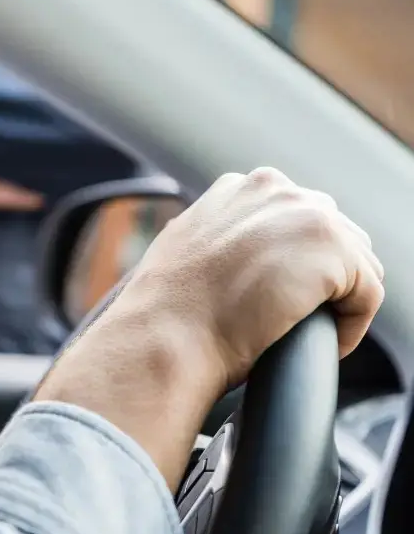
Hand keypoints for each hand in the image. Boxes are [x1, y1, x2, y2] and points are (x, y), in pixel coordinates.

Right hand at [35, 168, 383, 489]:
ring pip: (356, 263)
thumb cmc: (165, 309)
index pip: (294, 216)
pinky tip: (324, 345)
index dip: (294, 261)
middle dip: (322, 276)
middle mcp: (276, 190)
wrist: (165, 334)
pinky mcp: (335, 253)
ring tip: (308, 332)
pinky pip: (367, 296)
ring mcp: (309, 216)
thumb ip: (215, 236)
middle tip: (297, 316)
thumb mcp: (183, 250)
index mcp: (240, 187)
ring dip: (338, 300)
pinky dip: (352, 327)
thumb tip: (226, 258)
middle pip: (333, 234)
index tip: (279, 295)